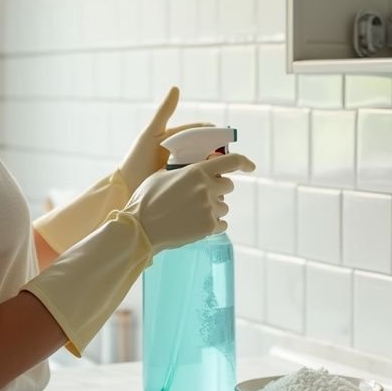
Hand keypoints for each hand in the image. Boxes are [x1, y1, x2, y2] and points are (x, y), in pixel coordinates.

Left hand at [118, 87, 213, 192]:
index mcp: (176, 139)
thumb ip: (164, 112)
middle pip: (206, 149)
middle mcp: (182, 154)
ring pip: (206, 165)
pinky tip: (213, 184)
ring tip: (218, 170)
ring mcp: (184, 170)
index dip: (212, 133)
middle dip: (217, 151)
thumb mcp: (151, 133)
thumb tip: (176, 88)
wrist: (127, 186)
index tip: (224, 135)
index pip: (199, 132)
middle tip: (223, 156)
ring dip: (214, 167)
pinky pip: (200, 181)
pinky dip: (208, 181)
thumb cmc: (137, 158)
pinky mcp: (185, 186)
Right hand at [122, 152, 256, 251]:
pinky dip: (213, 224)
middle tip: (200, 195)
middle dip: (218, 189)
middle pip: (228, 186)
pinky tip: (196, 224)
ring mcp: (209, 209)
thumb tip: (194, 169)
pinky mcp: (208, 227)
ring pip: (224, 206)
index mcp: (196, 171)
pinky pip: (222, 224)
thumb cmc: (147, 200)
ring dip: (213, 208)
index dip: (244, 162)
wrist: (141, 228)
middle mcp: (207, 188)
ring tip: (191, 213)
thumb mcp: (162, 175)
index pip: (231, 162)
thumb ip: (183, 170)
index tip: (251, 167)